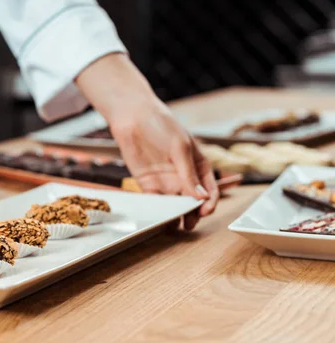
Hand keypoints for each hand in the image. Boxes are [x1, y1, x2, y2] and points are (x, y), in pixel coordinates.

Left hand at [75, 54, 217, 229]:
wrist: (133, 118)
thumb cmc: (162, 126)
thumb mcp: (180, 148)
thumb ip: (188, 174)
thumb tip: (201, 197)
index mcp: (199, 166)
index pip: (209, 189)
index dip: (209, 203)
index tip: (204, 211)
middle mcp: (184, 176)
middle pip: (193, 202)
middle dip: (193, 215)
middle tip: (188, 225)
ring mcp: (167, 182)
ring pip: (175, 205)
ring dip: (176, 216)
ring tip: (173, 225)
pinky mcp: (149, 184)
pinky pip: (156, 202)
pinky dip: (159, 211)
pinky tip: (159, 217)